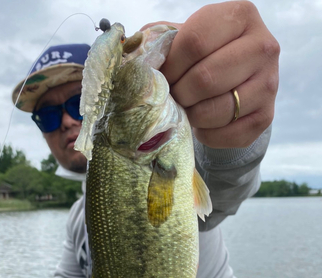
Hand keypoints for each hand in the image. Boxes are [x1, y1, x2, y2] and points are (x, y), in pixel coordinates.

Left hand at [143, 1, 279, 148]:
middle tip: (173, 97)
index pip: (195, 42)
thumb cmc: (203, 55)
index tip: (162, 77)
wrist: (238, 79)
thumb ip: (160, 42)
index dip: (171, 66)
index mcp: (240, 16)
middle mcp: (263, 46)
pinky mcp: (267, 116)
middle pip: (206, 78)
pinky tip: (202, 124)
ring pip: (218, 110)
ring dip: (193, 116)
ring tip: (187, 109)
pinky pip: (228, 134)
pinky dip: (207, 134)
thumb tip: (135, 59)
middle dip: (180, 93)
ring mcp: (269, 83)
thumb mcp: (183, 38)